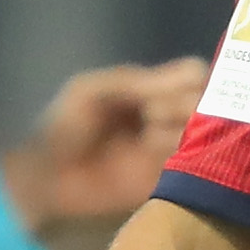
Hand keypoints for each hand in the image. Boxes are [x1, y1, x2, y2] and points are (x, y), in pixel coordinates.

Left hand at [0, 59, 208, 230]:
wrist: (46, 178)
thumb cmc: (65, 128)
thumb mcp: (94, 90)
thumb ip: (139, 81)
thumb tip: (197, 71)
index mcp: (149, 90)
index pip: (193, 77)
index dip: (193, 83)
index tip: (176, 90)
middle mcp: (165, 116)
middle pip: (203, 104)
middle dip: (189, 106)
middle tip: (155, 115)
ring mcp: (167, 148)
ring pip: (201, 134)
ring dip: (185, 132)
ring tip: (151, 137)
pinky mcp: (166, 178)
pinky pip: (192, 165)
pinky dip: (188, 158)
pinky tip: (163, 156)